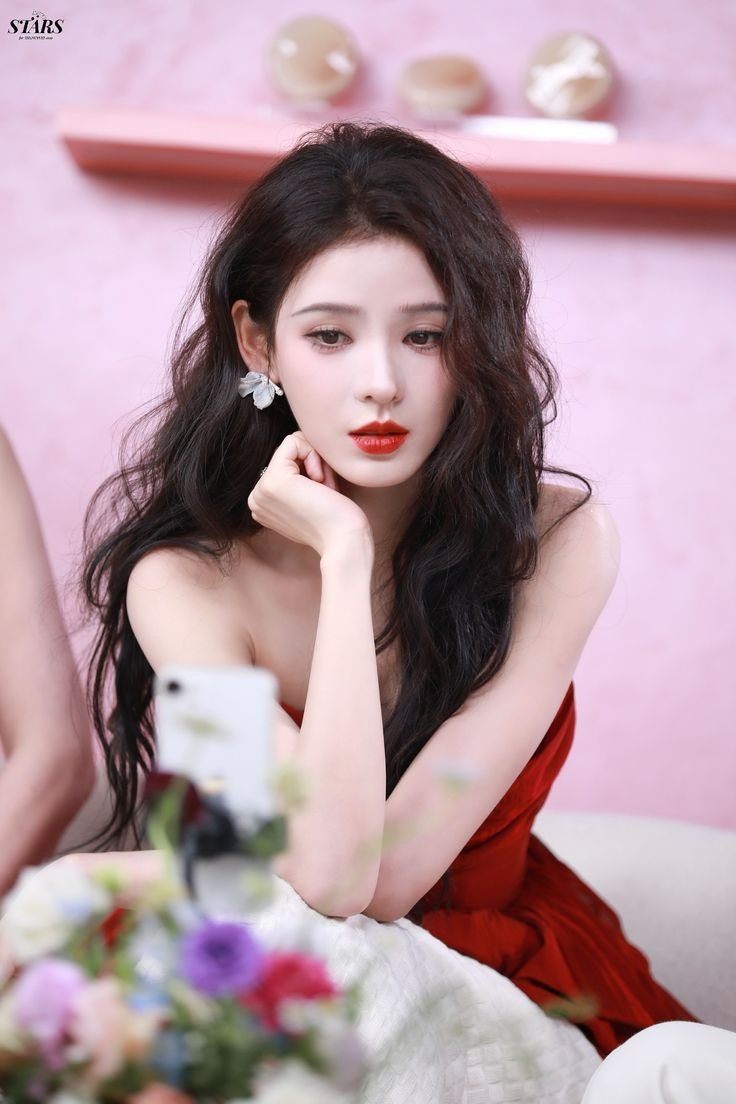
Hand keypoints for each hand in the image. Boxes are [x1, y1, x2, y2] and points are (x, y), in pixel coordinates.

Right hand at [248, 432, 371, 557]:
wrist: (344, 540)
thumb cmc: (337, 521)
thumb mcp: (308, 498)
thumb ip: (297, 479)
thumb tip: (299, 444)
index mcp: (262, 504)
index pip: (284, 465)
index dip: (311, 470)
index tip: (323, 495)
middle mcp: (256, 498)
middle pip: (287, 454)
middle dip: (314, 465)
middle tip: (326, 492)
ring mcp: (261, 489)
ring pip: (291, 446)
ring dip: (316, 462)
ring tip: (324, 490)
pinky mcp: (274, 479)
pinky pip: (294, 441)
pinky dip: (314, 455)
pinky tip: (320, 482)